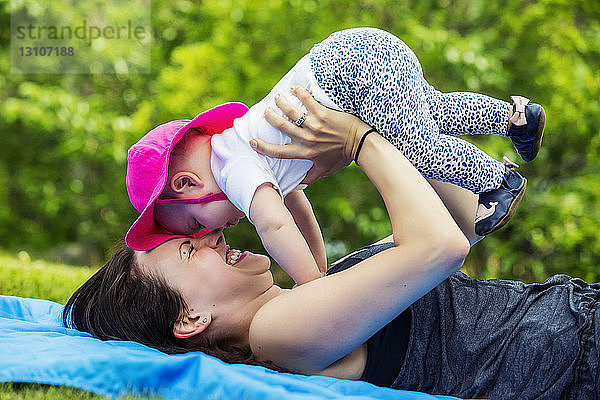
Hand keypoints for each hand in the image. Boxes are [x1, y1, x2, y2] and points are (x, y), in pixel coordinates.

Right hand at [251, 86, 372, 183]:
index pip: (278, 152)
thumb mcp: (326, 169)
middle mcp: (306, 139)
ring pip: (291, 111)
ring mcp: (314, 125)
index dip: (262, 147)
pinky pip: (307, 99)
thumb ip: (312, 176)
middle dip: (271, 117)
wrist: (360, 142)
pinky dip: (299, 92)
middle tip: (267, 111)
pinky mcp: (322, 113)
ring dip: (281, 102)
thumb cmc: (343, 156)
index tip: (252, 142)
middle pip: (281, 126)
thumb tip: (301, 183)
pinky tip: (294, 88)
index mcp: (305, 153)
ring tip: (278, 97)